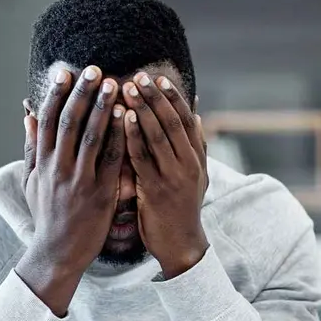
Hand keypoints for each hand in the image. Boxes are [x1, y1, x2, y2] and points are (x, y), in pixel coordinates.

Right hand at [17, 66, 125, 315]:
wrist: (58, 252)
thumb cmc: (47, 215)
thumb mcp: (32, 181)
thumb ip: (32, 147)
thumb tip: (28, 115)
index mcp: (43, 163)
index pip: (49, 121)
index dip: (56, 94)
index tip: (65, 72)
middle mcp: (59, 168)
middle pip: (70, 123)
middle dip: (82, 94)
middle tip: (95, 69)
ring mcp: (80, 181)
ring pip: (92, 137)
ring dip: (103, 108)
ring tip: (115, 85)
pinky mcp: (101, 194)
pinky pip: (112, 160)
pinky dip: (119, 137)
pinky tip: (128, 118)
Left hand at [122, 73, 208, 278]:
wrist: (181, 244)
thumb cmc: (182, 208)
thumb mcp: (197, 175)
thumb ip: (195, 144)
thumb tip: (196, 113)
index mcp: (197, 158)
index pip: (186, 120)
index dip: (173, 98)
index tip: (159, 79)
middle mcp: (189, 164)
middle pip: (172, 122)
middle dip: (155, 97)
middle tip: (139, 76)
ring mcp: (174, 176)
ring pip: (158, 135)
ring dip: (142, 109)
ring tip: (127, 88)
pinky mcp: (156, 189)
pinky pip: (142, 156)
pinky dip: (133, 135)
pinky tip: (123, 118)